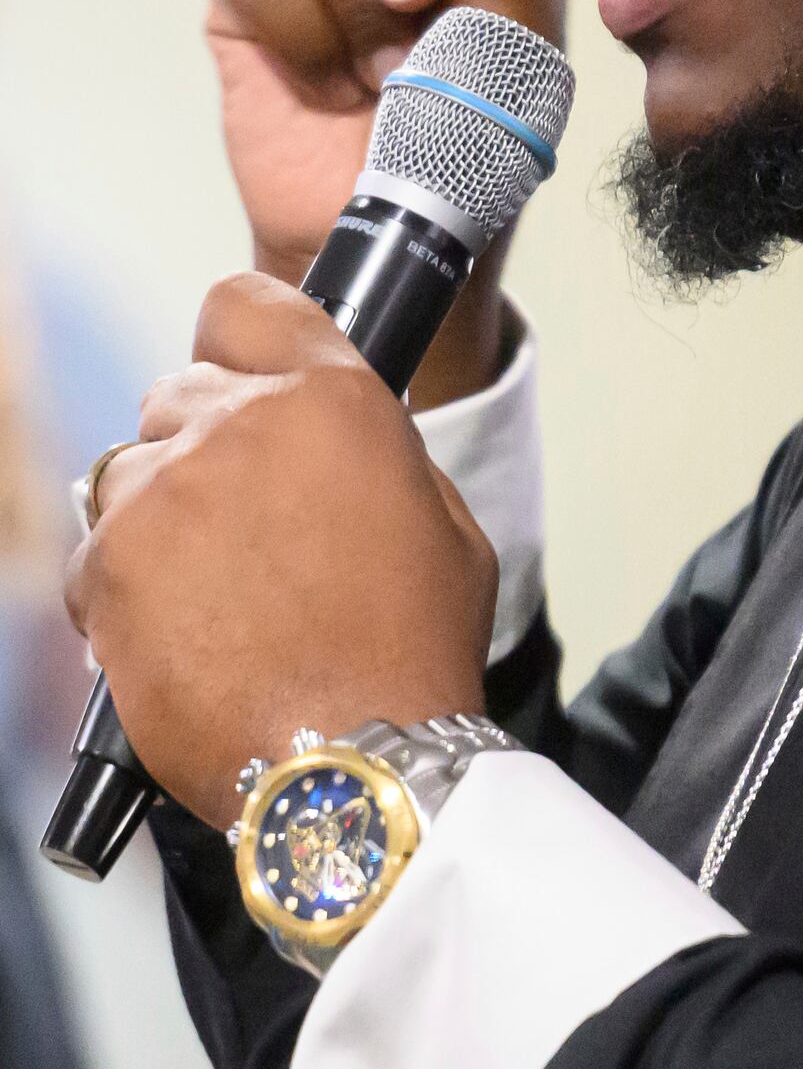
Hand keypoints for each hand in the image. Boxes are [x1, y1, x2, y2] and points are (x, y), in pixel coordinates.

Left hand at [65, 274, 497, 828]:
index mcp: (330, 397)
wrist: (352, 763)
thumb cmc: (410, 653)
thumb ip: (377, 454)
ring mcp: (162, 492)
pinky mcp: (106, 566)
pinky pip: (92, 555)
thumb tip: (333, 444)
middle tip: (245, 525)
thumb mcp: (443, 522)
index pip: (242, 305)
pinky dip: (124, 590)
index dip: (241, 342)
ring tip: (215, 595)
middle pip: (179, 394)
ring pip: (127, 474)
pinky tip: (184, 635)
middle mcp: (236, 424)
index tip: (244, 376)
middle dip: (204, 447)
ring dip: (160, 519)